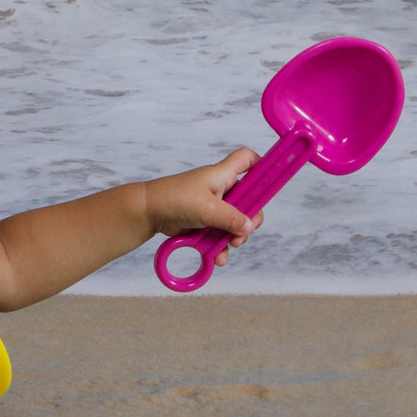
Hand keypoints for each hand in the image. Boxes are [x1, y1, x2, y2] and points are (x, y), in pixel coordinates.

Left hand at [143, 148, 262, 246]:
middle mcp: (221, 188)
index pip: (248, 159)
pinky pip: (221, 233)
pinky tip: (218, 257)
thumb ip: (231, 218)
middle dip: (250, 219)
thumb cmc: (175, 199)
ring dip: (235, 236)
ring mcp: (213, 205)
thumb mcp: (208, 209)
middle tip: (244, 232)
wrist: (149, 213)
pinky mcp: (205, 221)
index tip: (267, 184)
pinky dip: (221, 245)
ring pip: (236, 220)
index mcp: (223, 175)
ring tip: (229, 246)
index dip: (261, 166)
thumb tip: (249, 227)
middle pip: (249, 200)